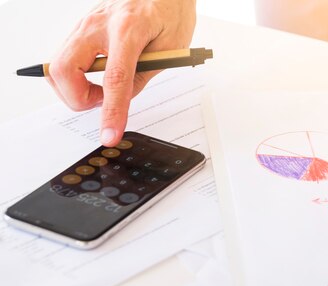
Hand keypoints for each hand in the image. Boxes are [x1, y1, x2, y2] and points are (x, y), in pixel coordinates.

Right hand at [47, 0, 195, 146]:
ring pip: (58, 65)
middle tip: (102, 102)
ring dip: (75, 88)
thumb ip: (143, 75)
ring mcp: (85, 23)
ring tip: (102, 91)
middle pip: (65, 70)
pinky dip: (75, 76)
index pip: (114, 79)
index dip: (111, 111)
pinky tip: (96, 77)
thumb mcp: (171, 48)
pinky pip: (65, 57)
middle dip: (78, 98)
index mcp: (128, 28)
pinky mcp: (81, 27)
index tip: (110, 133)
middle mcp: (99, 23)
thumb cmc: (170, 10)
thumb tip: (121, 100)